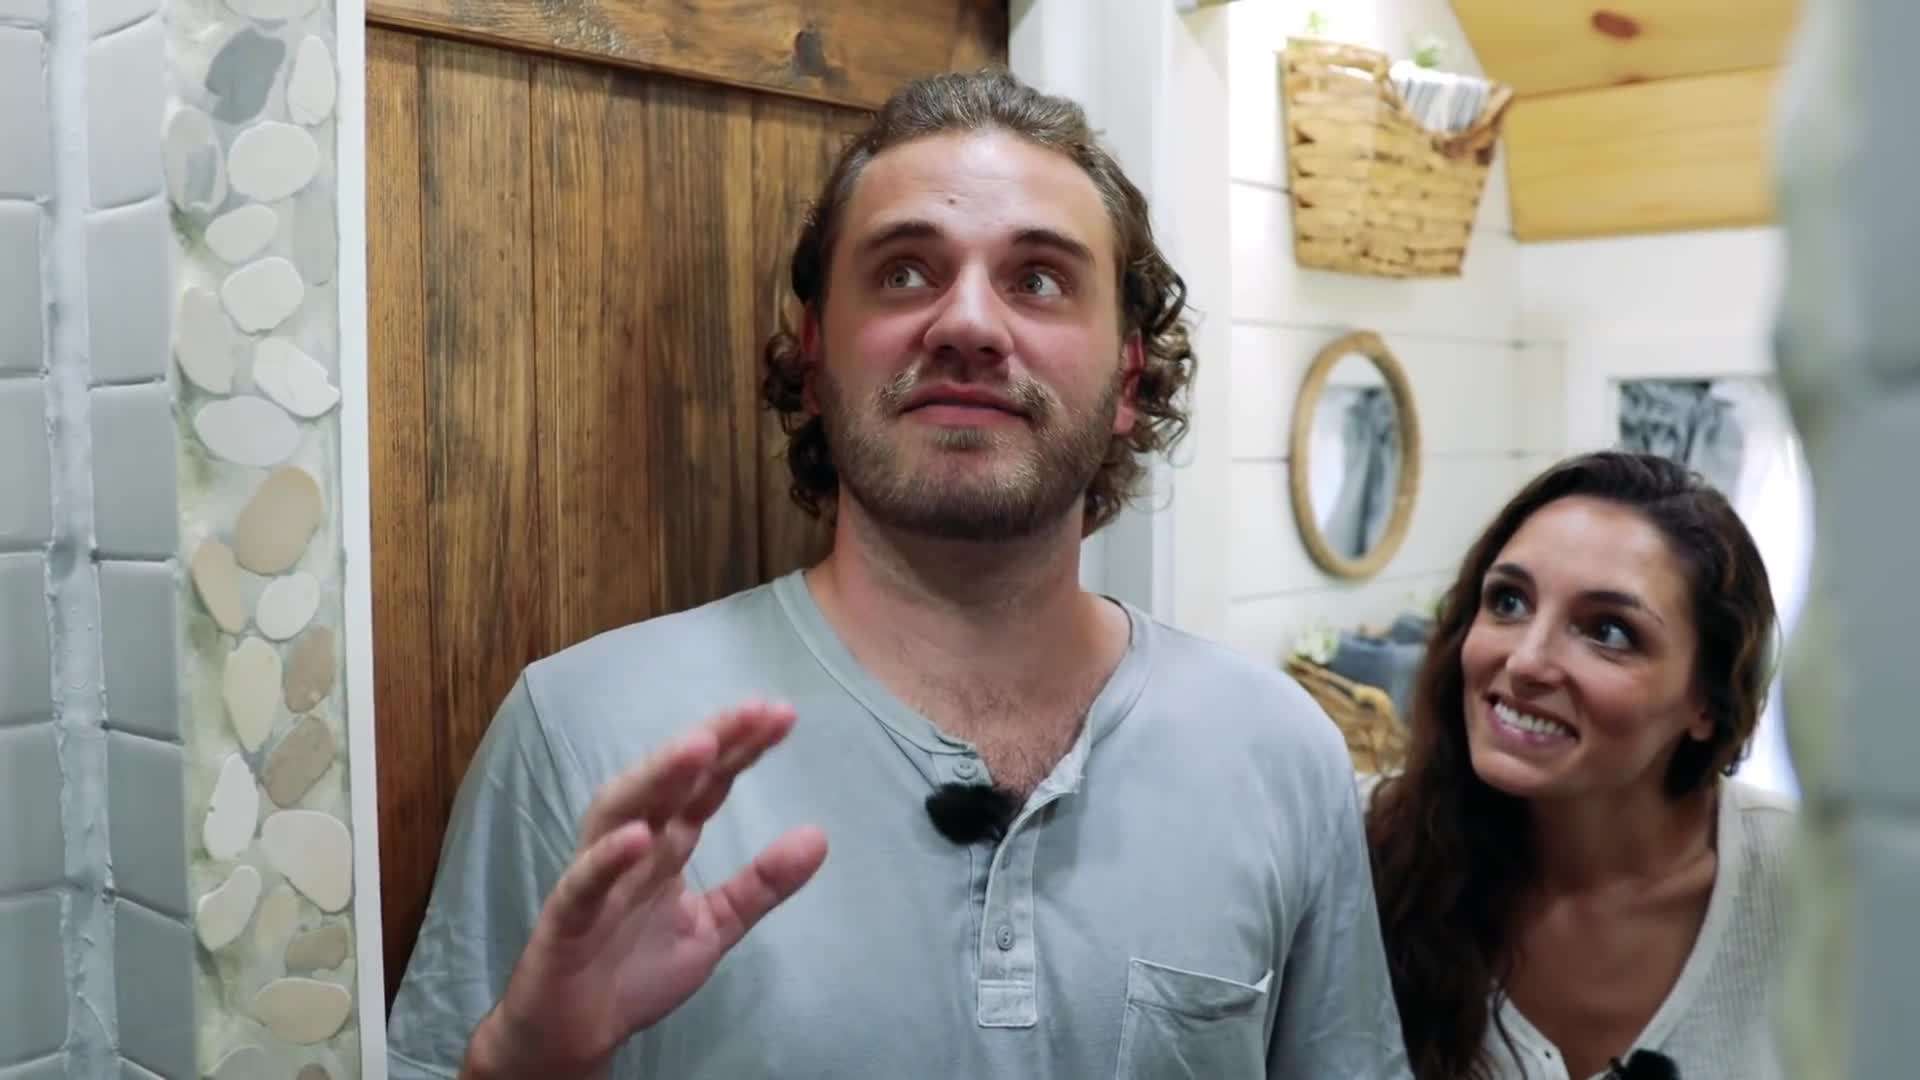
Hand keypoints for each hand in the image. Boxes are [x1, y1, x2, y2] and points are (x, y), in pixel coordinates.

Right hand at [465, 701, 828, 1077]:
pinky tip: (639, 835)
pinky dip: (607, 858)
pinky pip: (584, 883)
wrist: (577, 1031)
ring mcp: (596, 877)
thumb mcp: (715, 924)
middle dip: (709, 743)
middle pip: (667, 783)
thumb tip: (820, 836)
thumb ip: (762, 884)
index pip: (706, 786)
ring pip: (619, 812)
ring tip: (700, 746)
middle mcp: (630, 846)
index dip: (740, 749)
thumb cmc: (636, 968)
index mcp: (666, 844)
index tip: (781, 715)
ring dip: (657, 777)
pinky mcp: (567, 919)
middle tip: (755, 711)